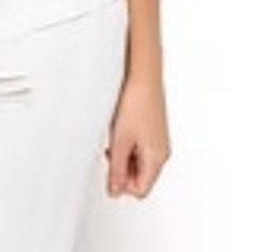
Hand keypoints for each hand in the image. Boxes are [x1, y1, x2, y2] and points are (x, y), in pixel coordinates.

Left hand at [105, 72, 170, 197]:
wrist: (143, 77)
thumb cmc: (135, 104)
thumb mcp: (120, 141)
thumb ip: (116, 169)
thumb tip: (114, 191)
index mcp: (156, 159)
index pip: (140, 190)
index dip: (121, 185)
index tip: (108, 170)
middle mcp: (162, 153)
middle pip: (140, 178)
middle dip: (122, 171)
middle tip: (109, 153)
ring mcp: (159, 142)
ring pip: (139, 164)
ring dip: (124, 158)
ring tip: (114, 140)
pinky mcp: (154, 131)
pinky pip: (141, 150)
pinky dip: (128, 146)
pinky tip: (119, 132)